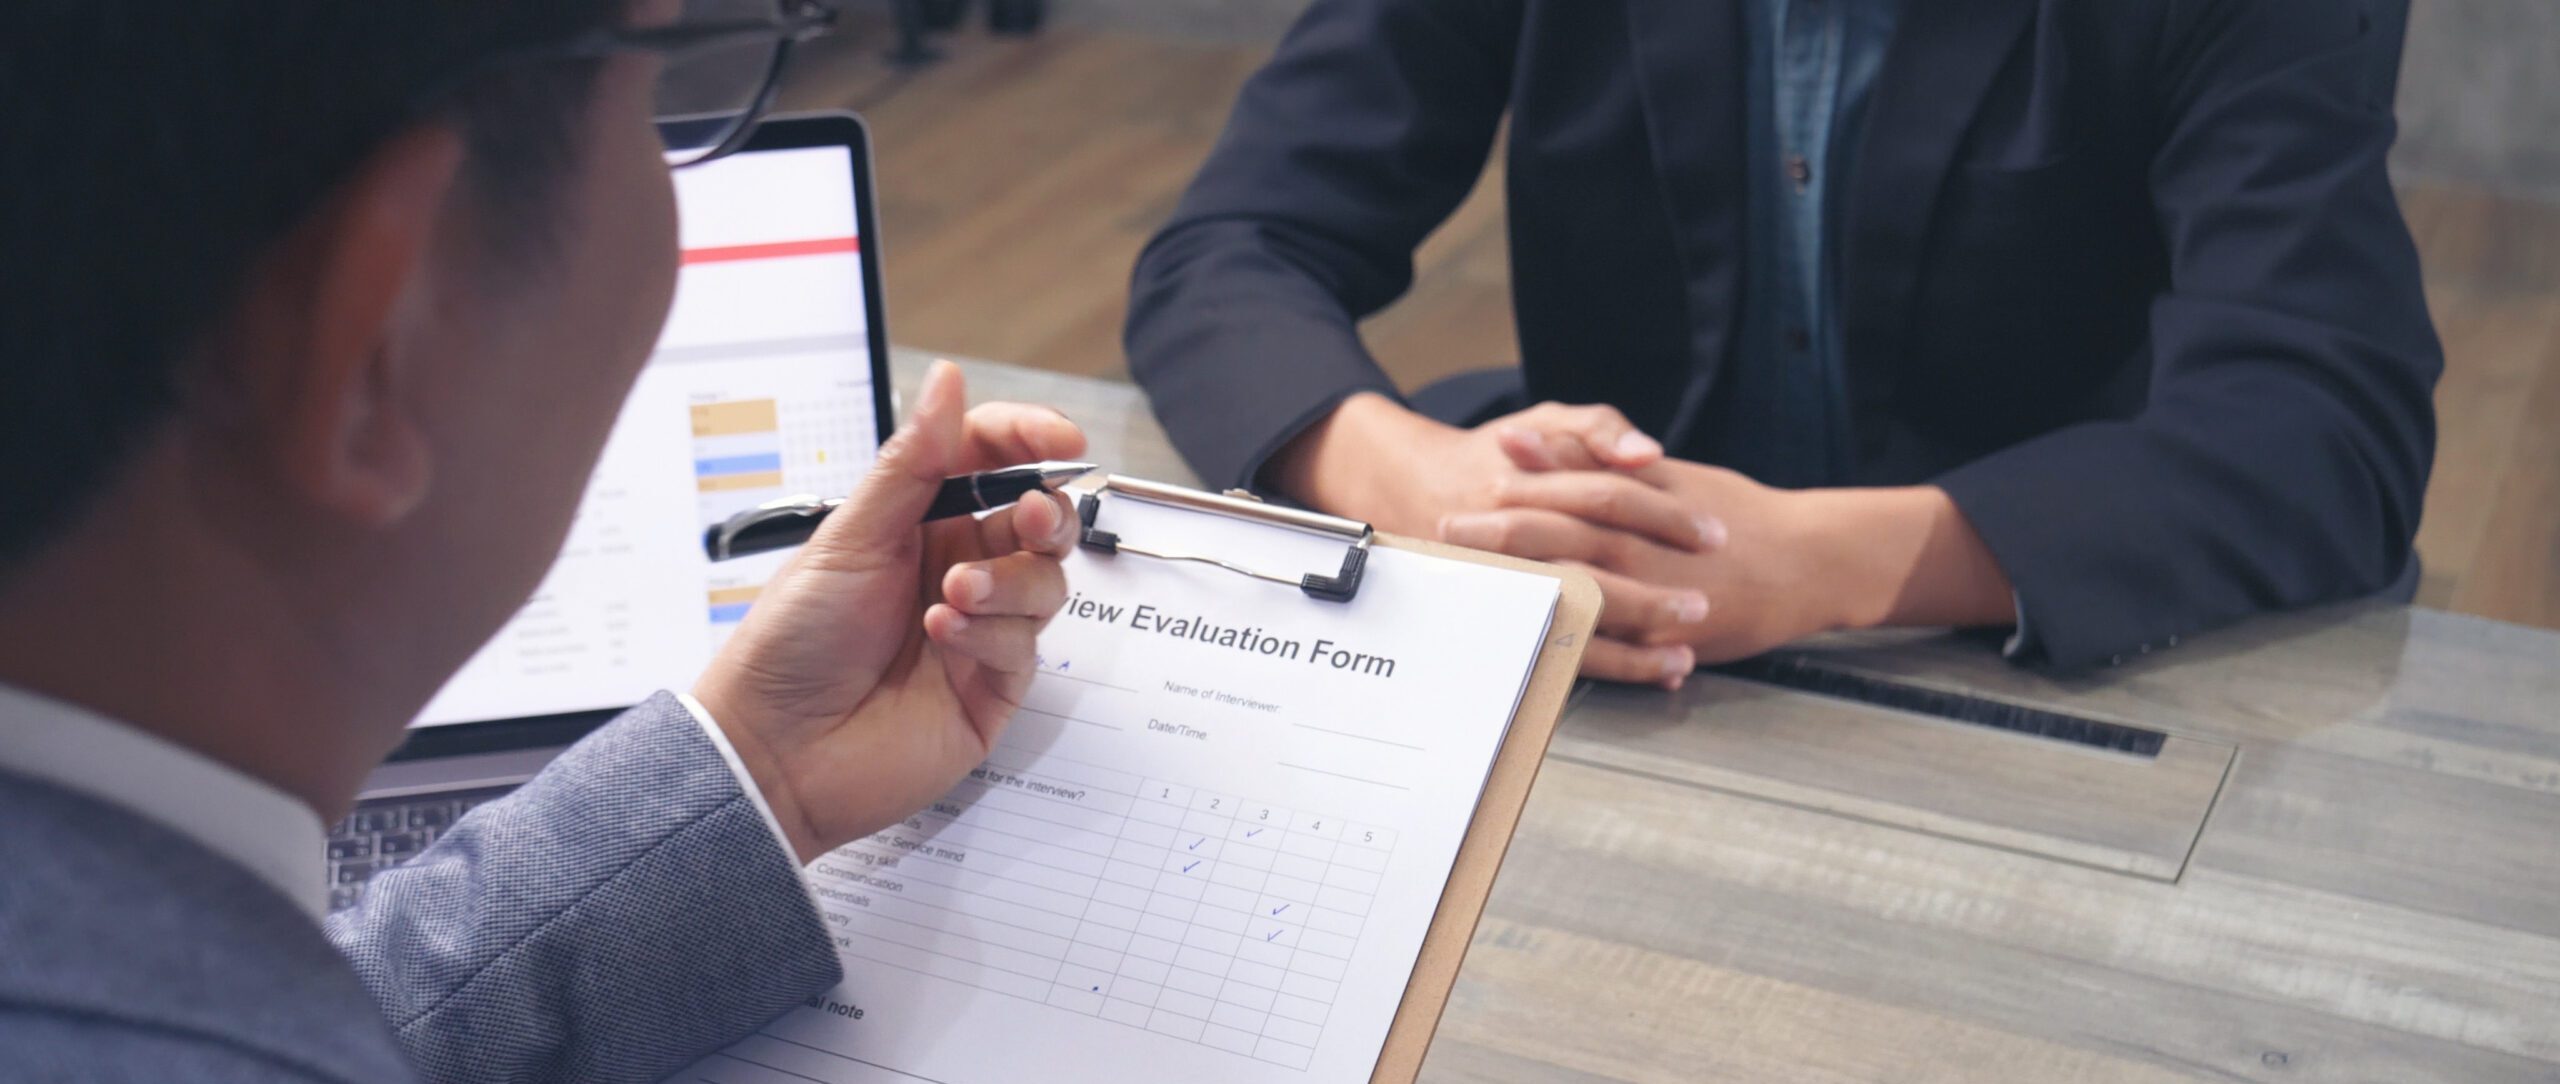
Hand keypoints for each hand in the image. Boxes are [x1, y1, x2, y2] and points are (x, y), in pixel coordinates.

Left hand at [693, 361, 1084, 862]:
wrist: (774, 751)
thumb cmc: (792, 642)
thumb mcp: (850, 537)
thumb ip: (913, 463)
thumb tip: (949, 380)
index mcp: (919, 522)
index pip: (992, 460)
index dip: (1030, 441)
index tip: (1058, 439)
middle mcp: (956, 569)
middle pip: (1039, 521)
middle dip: (1046, 512)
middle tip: (1029, 517)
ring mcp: (980, 629)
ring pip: (1046, 582)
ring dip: (1010, 579)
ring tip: (953, 595)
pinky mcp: (992, 686)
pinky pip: (1026, 645)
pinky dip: (992, 633)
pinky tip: (942, 634)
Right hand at [1267, 395, 1722, 681]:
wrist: (1420, 488)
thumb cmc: (1499, 454)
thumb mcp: (1548, 420)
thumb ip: (1597, 429)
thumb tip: (1646, 454)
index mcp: (1531, 484)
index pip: (1607, 498)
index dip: (1665, 517)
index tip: (1712, 534)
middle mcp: (1515, 538)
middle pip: (1591, 571)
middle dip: (1650, 596)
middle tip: (1703, 605)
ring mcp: (1509, 580)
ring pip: (1573, 624)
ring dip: (1633, 648)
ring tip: (1685, 657)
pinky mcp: (1507, 613)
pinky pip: (1558, 652)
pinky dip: (1610, 666)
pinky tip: (1654, 672)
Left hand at [1445, 458, 2017, 679]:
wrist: (1808, 558)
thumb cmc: (1734, 512)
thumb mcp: (1664, 475)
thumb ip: (1591, 458)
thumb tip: (1521, 439)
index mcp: (1639, 506)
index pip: (1567, 499)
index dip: (1514, 500)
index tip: (1466, 498)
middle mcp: (1643, 552)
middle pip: (1561, 547)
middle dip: (1502, 546)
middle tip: (1450, 539)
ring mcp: (1657, 601)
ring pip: (1582, 599)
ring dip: (1528, 596)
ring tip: (1480, 594)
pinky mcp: (1670, 642)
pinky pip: (1617, 653)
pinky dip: (1581, 651)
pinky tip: (1539, 649)